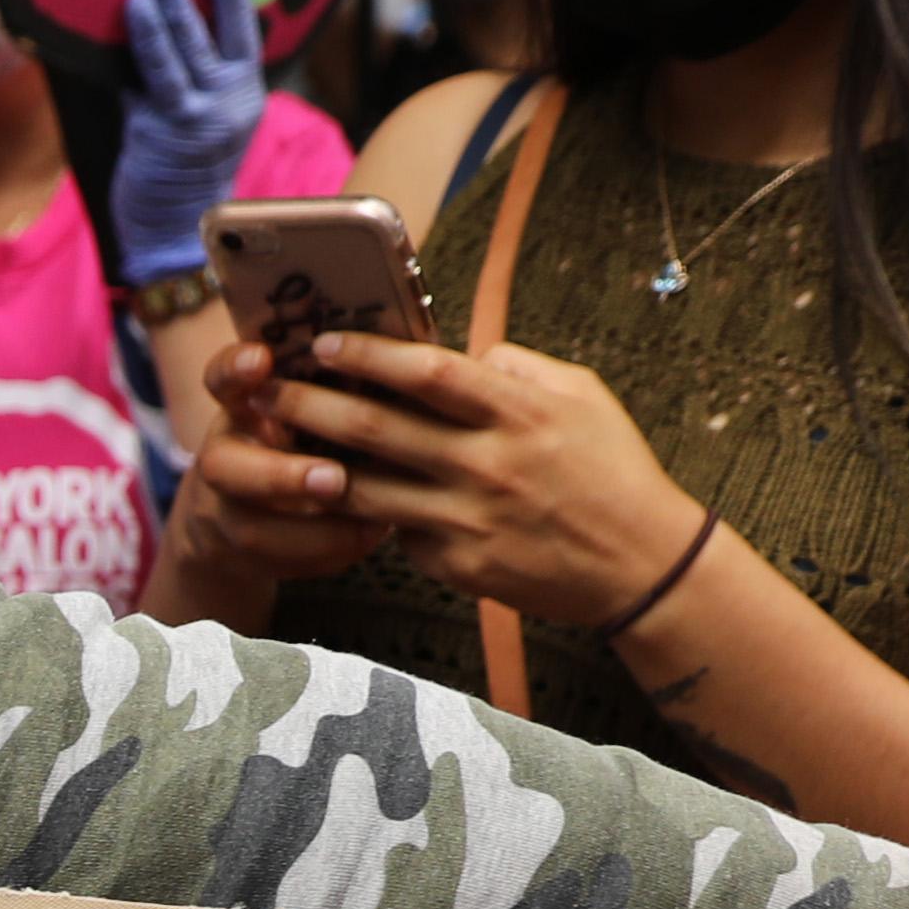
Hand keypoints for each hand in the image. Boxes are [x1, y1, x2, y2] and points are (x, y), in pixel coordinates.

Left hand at [109, 0, 268, 278]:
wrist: (176, 233)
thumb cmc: (181, 171)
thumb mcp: (205, 121)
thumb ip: (195, 77)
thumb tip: (160, 19)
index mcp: (245, 95)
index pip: (246, 30)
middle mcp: (230, 103)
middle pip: (223, 33)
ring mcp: (198, 117)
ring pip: (184, 53)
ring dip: (168, 13)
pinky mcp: (164, 131)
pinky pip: (150, 80)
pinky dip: (142, 45)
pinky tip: (129, 17)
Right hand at [153, 341, 388, 612]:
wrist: (254, 507)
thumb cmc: (311, 433)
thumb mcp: (314, 400)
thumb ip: (343, 382)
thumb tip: (419, 354)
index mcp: (242, 404)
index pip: (222, 378)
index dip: (237, 369)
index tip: (262, 360)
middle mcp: (223, 453)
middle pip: (223, 466)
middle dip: (280, 475)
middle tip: (335, 479)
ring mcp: (222, 508)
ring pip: (249, 527)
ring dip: (310, 530)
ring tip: (370, 524)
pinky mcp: (239, 550)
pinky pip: (277, 561)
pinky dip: (327, 551)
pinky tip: (368, 538)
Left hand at [261, 334, 705, 629]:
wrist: (641, 566)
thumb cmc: (613, 469)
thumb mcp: (582, 396)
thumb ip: (517, 368)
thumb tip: (466, 352)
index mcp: (517, 412)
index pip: (426, 372)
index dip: (368, 354)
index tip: (324, 342)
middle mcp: (486, 465)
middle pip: (377, 429)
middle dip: (312, 406)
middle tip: (268, 391)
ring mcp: (468, 521)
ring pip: (369, 491)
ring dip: (315, 466)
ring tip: (275, 445)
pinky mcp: (458, 566)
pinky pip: (397, 534)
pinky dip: (364, 515)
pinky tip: (327, 497)